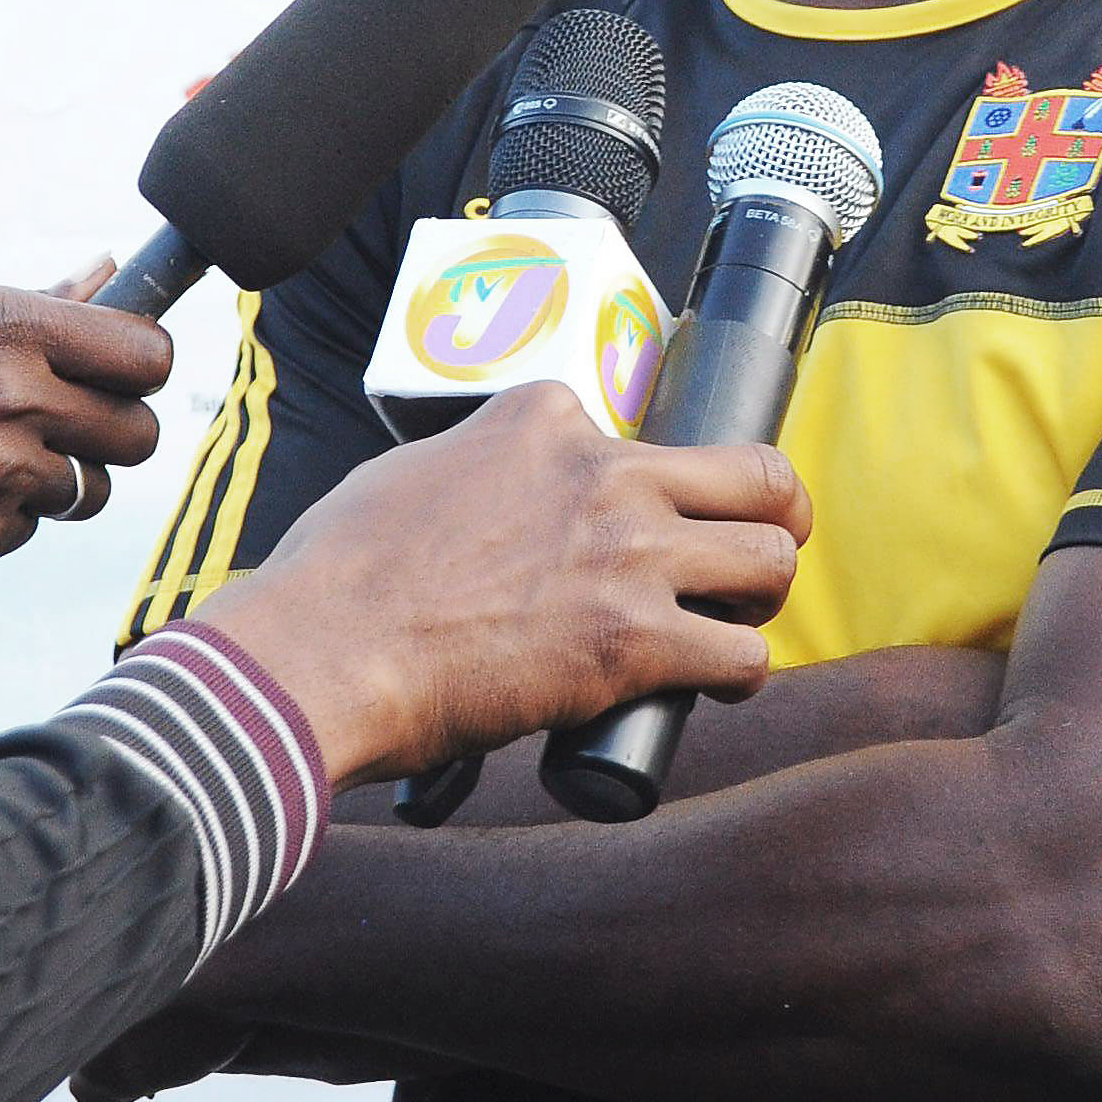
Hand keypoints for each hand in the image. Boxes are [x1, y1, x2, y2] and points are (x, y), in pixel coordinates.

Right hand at [0, 268, 173, 575]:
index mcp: (9, 324)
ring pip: (93, 490)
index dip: (141, 369)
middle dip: (113, 433)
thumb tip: (108, 270)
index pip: (148, 354)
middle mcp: (12, 395)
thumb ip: (34, 300)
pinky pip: (31, 530)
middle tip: (67, 426)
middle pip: (141, 432)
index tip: (121, 375)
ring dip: (57, 481)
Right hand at [206, 380, 811, 788]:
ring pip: (772, 559)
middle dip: (777, 514)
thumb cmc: (342, 572)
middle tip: (758, 551)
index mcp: (546, 416)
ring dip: (763, 596)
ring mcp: (629, 553)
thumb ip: (482, 466)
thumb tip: (495, 497)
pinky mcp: (635, 642)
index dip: (660, 482)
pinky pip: (745, 657)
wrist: (324, 652)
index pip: (650, 427)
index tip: (648, 516)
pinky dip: (741, 676)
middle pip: (759, 473)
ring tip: (734, 623)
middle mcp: (605, 470)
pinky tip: (717, 684)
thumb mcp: (417, 470)